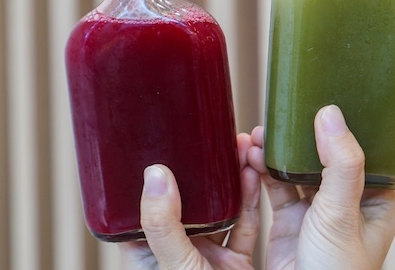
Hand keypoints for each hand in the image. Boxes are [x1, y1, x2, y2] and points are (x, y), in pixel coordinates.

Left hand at [118, 133, 260, 268]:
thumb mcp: (171, 264)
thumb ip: (162, 224)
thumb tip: (156, 173)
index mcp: (147, 252)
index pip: (142, 205)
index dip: (152, 174)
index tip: (164, 140)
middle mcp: (177, 250)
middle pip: (188, 201)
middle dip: (203, 170)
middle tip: (211, 138)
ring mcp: (208, 255)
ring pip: (220, 209)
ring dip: (232, 179)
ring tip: (239, 147)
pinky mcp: (236, 263)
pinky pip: (245, 226)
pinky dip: (251, 201)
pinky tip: (252, 174)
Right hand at [247, 105, 394, 269]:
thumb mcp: (342, 215)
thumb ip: (340, 165)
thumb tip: (331, 114)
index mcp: (376, 198)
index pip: (358, 149)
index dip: (334, 127)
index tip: (312, 104)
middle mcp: (348, 202)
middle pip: (322, 156)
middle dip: (296, 137)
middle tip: (274, 120)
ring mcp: (318, 212)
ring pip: (296, 170)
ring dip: (275, 153)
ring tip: (256, 137)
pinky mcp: (291, 223)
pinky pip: (275, 189)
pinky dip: (261, 173)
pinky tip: (249, 158)